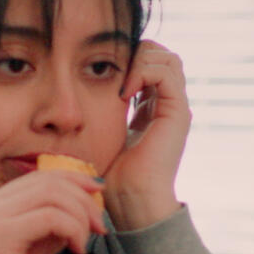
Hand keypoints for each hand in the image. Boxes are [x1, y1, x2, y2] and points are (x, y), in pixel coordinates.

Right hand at [0, 169, 107, 253]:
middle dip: (84, 200)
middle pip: (49, 181)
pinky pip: (50, 217)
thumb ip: (46, 236)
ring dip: (81, 215)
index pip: (39, 178)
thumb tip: (76, 220)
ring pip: (52, 194)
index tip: (97, 197)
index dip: (74, 181)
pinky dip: (72, 229)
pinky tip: (75, 250)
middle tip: (100, 226)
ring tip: (85, 242)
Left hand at [103, 40, 188, 230]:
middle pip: (161, 54)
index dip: (128, 58)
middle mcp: (168, 104)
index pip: (149, 62)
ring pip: (166, 58)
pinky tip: (125, 93)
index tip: (104, 74)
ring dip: (139, 62)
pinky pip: (166, 72)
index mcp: (152, 107)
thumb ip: (99, 110)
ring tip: (120, 86)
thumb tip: (75, 95)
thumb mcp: (101, 133)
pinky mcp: (177, 112)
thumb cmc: (110, 174)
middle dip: (136, 53)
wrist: (131, 200)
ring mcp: (175, 107)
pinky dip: (143, 72)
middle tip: (113, 72)